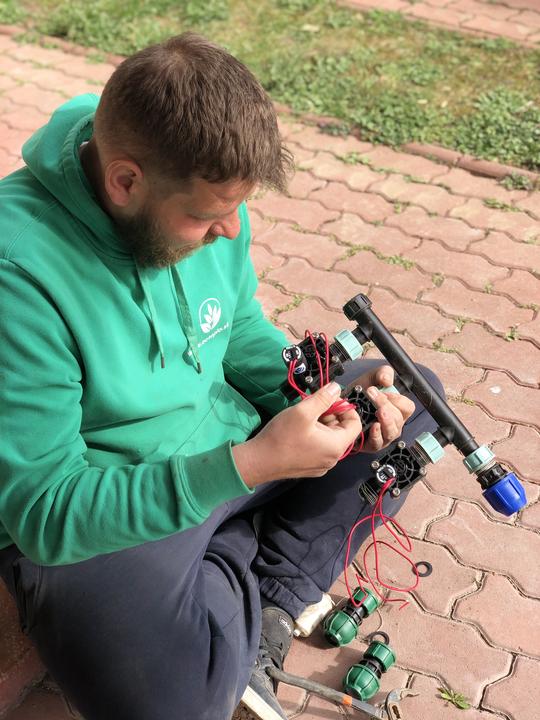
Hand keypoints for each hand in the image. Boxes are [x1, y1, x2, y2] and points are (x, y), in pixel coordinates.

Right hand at [232, 382, 361, 487]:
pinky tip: (299, 430)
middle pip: (342, 430)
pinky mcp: (310, 467)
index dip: (346, 408)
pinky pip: (320, 448)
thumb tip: (336, 388)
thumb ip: (323, 398)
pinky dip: (314, 435)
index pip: (355, 424)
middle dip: (331, 415)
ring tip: (304, 417)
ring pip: (329, 438)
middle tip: (313, 406)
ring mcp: (321, 465)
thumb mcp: (303, 411)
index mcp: (336, 446)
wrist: (258, 462)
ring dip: (321, 424)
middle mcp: (333, 459)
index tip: (331, 400)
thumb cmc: (281, 438)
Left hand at [352, 364, 414, 452]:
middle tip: (373, 395)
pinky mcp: (370, 444)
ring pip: (392, 431)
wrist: (339, 407)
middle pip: (399, 418)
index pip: (407, 407)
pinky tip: (373, 426)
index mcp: (396, 409)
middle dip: (386, 405)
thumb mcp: (371, 378)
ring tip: (378, 411)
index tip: (384, 391)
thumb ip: (383, 373)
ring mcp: (383, 436)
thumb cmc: (359, 395)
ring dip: (386, 420)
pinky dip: (377, 434)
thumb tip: (387, 380)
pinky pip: (378, 443)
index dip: (398, 399)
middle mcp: (392, 424)